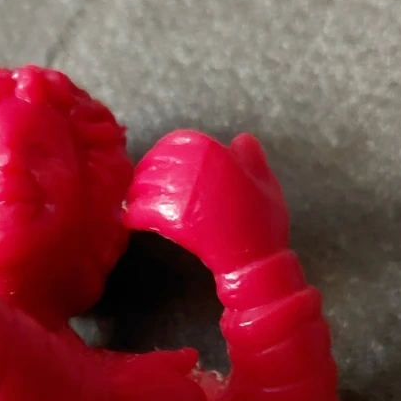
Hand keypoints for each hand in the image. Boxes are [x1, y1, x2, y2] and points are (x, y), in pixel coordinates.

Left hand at [124, 130, 289, 271]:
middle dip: (145, 176)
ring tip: (135, 205)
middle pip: (154, 164)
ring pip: (144, 187)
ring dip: (136, 196)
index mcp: (213, 151)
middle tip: (142, 190)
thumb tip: (240, 140)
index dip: (162, 156)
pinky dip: (134, 216)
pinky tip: (134, 222)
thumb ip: (252, 159)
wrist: (254, 260)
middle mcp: (194, 165)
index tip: (159, 169)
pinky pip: (141, 211)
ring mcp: (182, 191)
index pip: (175, 144)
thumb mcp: (266, 184)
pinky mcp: (172, 218)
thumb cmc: (262, 224)